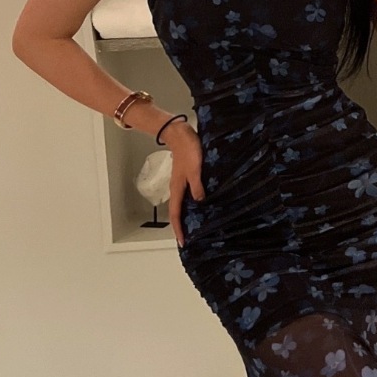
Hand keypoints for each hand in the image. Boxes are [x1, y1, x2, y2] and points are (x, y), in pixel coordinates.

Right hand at [166, 122, 204, 247]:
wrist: (180, 134)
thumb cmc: (188, 150)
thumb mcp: (195, 169)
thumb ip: (197, 185)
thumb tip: (200, 201)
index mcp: (177, 188)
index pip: (176, 214)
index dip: (178, 229)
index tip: (183, 242)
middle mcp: (177, 188)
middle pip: (177, 212)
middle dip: (181, 227)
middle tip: (189, 240)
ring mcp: (181, 183)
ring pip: (182, 205)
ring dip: (186, 217)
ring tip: (195, 227)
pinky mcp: (186, 177)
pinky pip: (187, 196)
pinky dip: (191, 205)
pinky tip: (200, 206)